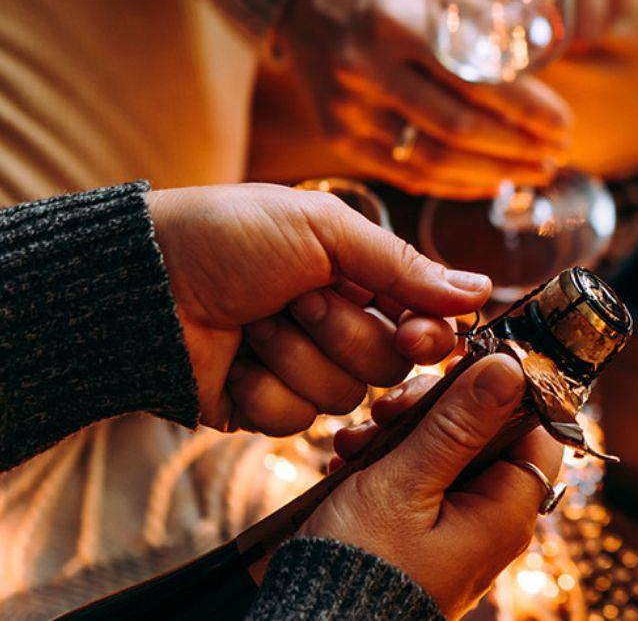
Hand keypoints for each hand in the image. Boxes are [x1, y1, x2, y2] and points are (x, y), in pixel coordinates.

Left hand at [148, 184, 486, 434]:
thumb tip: (478, 291)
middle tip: (295, 298)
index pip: (424, 326)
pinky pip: (293, 423)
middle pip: (387, 367)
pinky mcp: (262, 410)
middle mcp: (338, 329)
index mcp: (360, 282)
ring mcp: (300, 372)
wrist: (143, 282)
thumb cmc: (229, 237)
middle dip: (340, 332)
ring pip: (341, 398)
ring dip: (293, 355)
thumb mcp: (323, 231)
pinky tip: (233, 360)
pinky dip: (262, 388)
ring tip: (252, 322)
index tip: (420, 333)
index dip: (426, 336)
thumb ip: (403, 266)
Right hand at [280, 0, 571, 199]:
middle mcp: (366, 68)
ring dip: (492, 174)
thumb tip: (546, 48)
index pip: (476, 79)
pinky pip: (403, 174)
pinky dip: (452, 184)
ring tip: (534, 172)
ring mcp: (347, 108)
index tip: (565, 126)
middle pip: (457, 127)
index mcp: (397, 22)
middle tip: (558, 154)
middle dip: (517, 148)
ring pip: (430, 160)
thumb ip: (487, 19)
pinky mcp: (337, 134)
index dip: (528, 110)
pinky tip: (490, 181)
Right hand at [306, 359, 563, 618]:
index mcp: (506, 512)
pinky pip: (420, 479)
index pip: (537, 429)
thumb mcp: (406, 482)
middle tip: (387, 408)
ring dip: (402, 432)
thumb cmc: (363, 563)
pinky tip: (349, 457)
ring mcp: (458, 528)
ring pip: (447, 451)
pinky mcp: (424, 533)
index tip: (458, 367)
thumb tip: (509, 370)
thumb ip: (458, 424)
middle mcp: (491, 521)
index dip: (503, 391)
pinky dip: (387, 460)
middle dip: (436, 409)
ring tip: (356, 438)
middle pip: (487, 434)